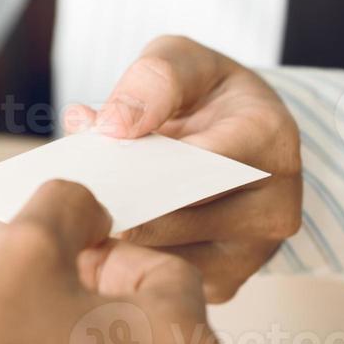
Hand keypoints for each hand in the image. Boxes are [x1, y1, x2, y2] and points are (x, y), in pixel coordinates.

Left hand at [66, 35, 302, 301]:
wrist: (243, 138)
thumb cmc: (208, 95)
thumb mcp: (182, 60)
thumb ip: (152, 80)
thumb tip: (112, 128)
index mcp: (271, 141)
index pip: (198, 164)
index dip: (139, 168)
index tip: (92, 168)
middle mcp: (275, 205)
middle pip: (178, 219)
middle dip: (119, 207)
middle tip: (68, 201)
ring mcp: (254, 252)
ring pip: (167, 258)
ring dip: (116, 243)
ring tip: (79, 218)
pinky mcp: (228, 283)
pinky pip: (165, 281)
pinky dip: (126, 266)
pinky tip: (101, 241)